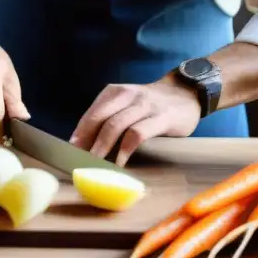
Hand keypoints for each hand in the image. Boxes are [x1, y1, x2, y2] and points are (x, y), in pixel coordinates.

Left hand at [70, 75, 200, 165]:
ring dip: (103, 147)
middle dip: (87, 141)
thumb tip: (86, 144)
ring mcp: (145, 105)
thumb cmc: (151, 105)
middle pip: (100, 118)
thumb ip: (110, 117)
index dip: (80, 133)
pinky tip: (120, 163)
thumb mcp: (128, 104)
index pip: (92, 113)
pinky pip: (137, 133)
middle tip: (79, 161)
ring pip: (116, 125)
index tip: (71, 151)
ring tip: (95, 164)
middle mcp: (128, 95)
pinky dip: (125, 149)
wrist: (187, 93)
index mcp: (115, 92)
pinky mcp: (161, 118)